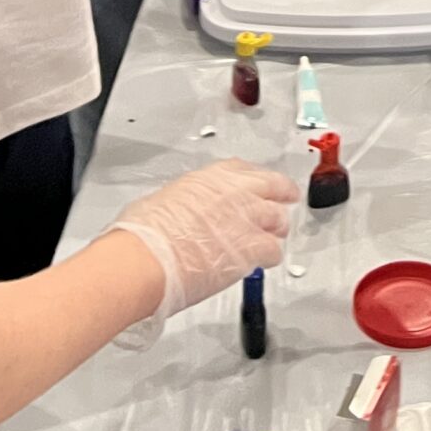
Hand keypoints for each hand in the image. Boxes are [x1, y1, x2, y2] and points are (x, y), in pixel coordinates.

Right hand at [106, 159, 298, 346]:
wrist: (147, 258)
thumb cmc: (145, 234)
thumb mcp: (162, 201)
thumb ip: (184, 202)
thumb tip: (180, 213)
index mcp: (210, 178)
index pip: (243, 169)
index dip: (254, 178)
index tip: (258, 183)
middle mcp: (234, 192)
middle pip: (272, 186)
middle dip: (280, 194)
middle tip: (285, 200)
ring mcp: (246, 219)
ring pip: (278, 218)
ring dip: (277, 228)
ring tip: (275, 235)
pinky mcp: (251, 248)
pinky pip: (274, 251)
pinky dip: (270, 257)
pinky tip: (263, 262)